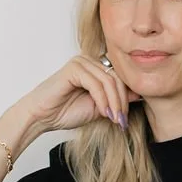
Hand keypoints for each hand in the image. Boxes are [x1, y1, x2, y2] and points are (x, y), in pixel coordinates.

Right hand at [20, 54, 141, 136]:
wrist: (42, 117)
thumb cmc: (65, 112)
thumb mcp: (100, 108)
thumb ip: (116, 99)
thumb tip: (139, 94)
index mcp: (95, 68)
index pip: (120, 78)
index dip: (127, 97)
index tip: (126, 118)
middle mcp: (89, 61)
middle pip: (117, 78)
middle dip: (122, 101)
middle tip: (122, 120)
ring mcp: (81, 62)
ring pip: (109, 81)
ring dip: (115, 102)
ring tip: (115, 119)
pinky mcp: (73, 68)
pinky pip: (96, 83)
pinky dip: (103, 99)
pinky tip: (104, 112)